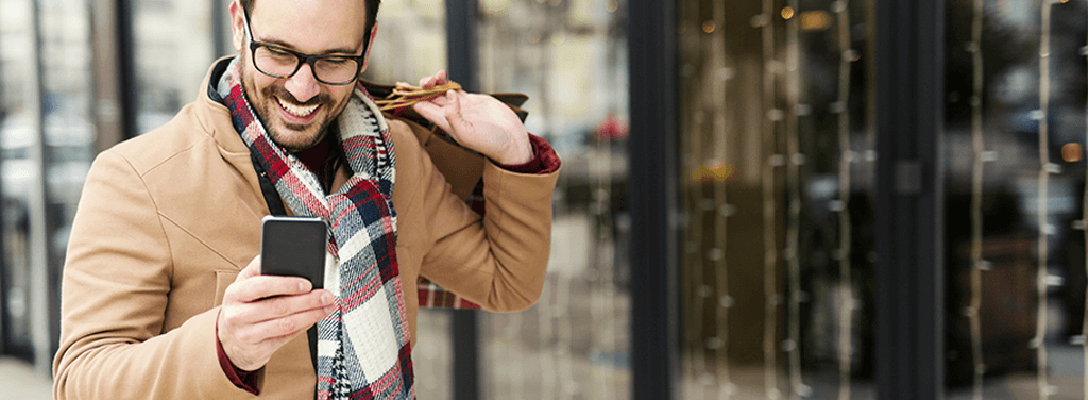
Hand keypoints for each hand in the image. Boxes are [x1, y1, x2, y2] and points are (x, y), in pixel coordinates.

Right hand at [216, 257, 335, 370]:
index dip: (286, 285)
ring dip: (311, 315)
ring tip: (326, 308)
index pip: (261, 286)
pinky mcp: (257, 350)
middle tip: (326, 296)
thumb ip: (259, 270)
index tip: (307, 284)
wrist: (228, 341)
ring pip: (285, 324)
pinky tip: (313, 320)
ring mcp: (247, 334)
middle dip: (308, 301)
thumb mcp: (243, 286)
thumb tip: (280, 255)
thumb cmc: (242, 307)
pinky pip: (285, 338)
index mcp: (235, 294)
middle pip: (278, 307)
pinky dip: (303, 327)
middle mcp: (237, 315)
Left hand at [411, 70, 532, 164]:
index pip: (422, 108)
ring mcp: (461, 106)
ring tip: (439, 75)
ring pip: (441, 91)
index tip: (405, 88)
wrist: (510, 141)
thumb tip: (449, 95)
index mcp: (444, 122)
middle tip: (429, 80)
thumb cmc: (489, 143)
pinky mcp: (472, 101)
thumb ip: (454, 115)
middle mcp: (450, 113)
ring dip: (436, 82)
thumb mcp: (467, 134)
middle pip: (429, 97)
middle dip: (424, 86)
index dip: (412, 98)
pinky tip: (445, 77)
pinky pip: (455, 89)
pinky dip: (449, 82)